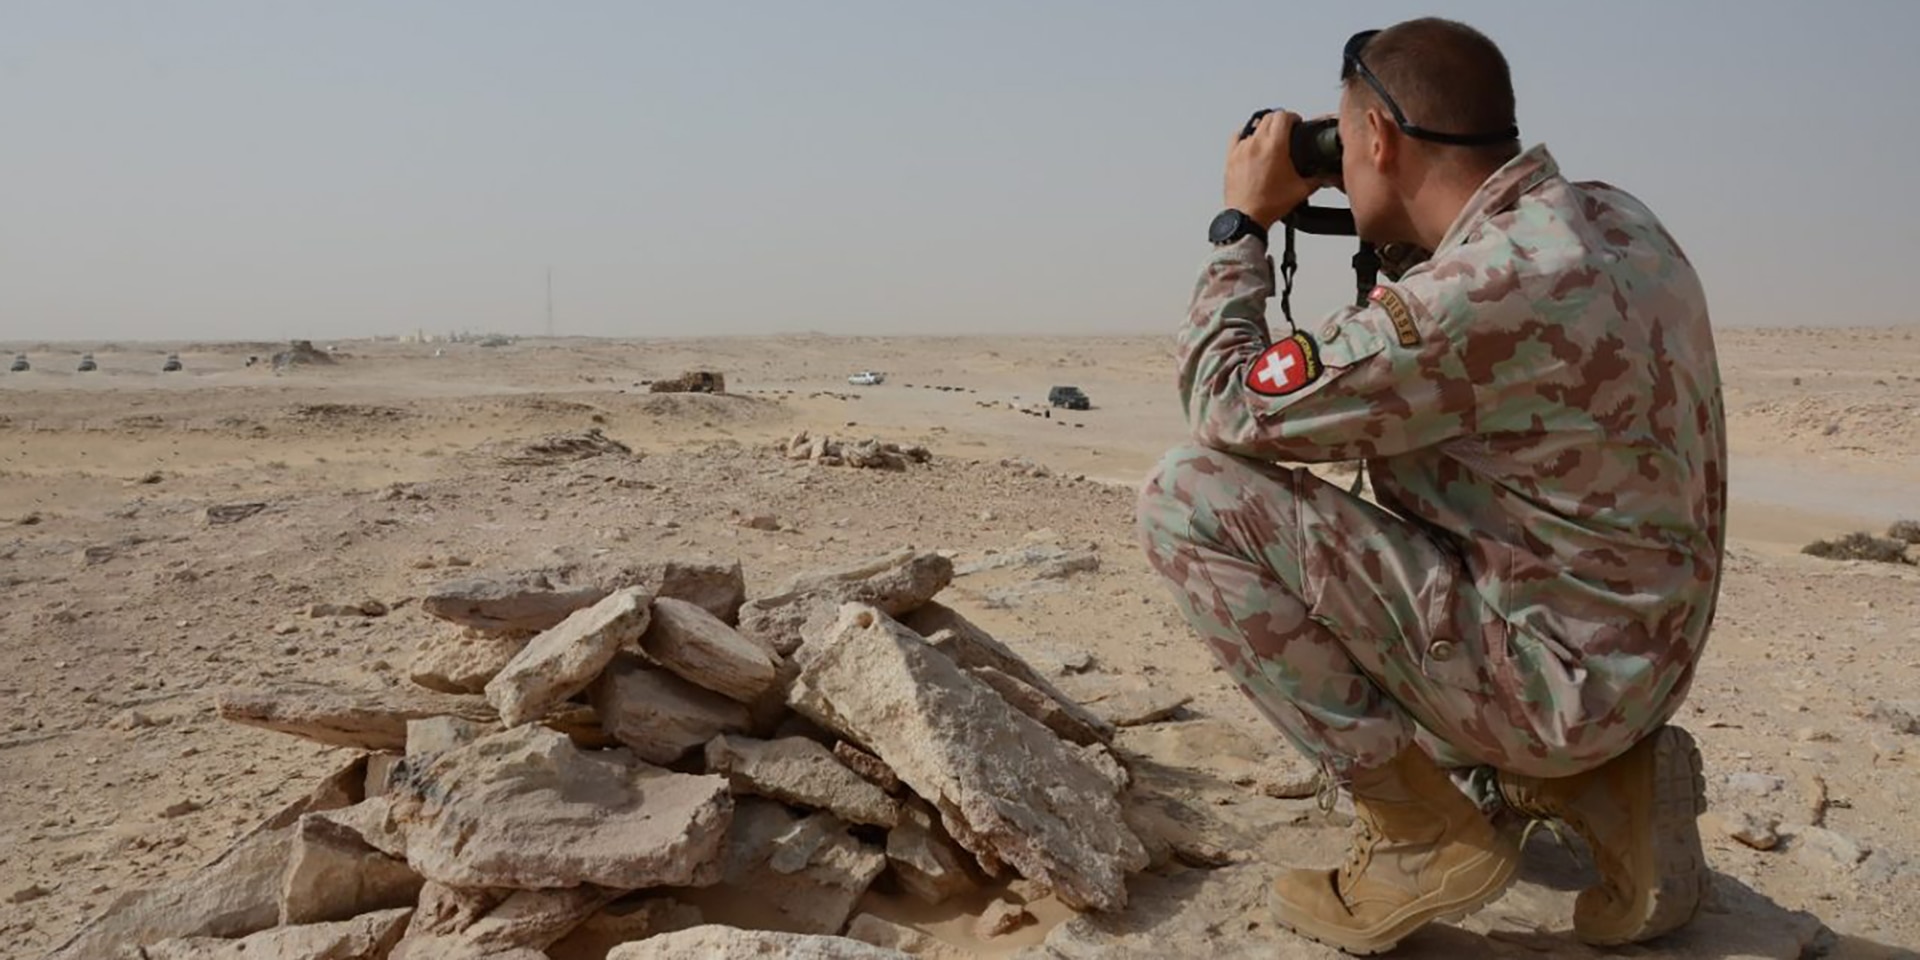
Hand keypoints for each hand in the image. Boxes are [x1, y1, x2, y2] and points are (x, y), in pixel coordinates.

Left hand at [1224, 110, 1324, 227]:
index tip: (1297, 122)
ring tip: (1271, 138)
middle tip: (1287, 129)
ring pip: (1253, 126)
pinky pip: (1237, 137)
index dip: (1293, 116)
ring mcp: (1241, 149)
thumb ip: (1318, 179)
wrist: (1247, 217)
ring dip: (1264, 128)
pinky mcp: (1231, 158)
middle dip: (1280, 120)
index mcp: (1274, 146)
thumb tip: (1327, 176)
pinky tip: (1251, 143)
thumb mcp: (1300, 191)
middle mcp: (1256, 144)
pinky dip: (1246, 136)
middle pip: (1269, 117)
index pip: (1283, 116)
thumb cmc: (1268, 205)